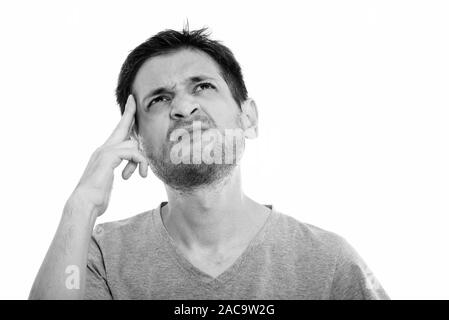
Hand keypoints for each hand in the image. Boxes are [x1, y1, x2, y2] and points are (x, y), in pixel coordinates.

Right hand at [73, 95, 148, 216]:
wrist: (84, 203)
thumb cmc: (96, 197)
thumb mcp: (109, 180)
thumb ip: (117, 170)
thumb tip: (127, 168)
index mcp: (103, 153)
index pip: (117, 132)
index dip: (125, 117)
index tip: (130, 102)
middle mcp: (103, 149)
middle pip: (121, 127)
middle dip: (129, 113)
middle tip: (132, 99)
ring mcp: (104, 152)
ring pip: (133, 144)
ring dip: (142, 160)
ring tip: (142, 174)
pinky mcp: (108, 157)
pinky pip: (133, 152)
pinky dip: (140, 162)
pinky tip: (140, 175)